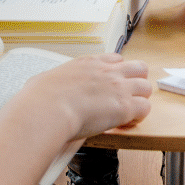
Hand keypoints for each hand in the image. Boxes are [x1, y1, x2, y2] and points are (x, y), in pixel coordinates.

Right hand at [21, 54, 151, 140]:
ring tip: (127, 114)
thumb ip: (50, 83)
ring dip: (139, 101)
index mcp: (89, 63)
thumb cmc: (40, 99)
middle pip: (139, 68)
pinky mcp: (125, 106)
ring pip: (146, 87)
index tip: (111, 86)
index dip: (117, 73)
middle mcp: (108, 72)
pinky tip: (125, 125)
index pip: (116, 59)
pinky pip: (145, 108)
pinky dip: (138, 118)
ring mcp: (119, 87)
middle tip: (126, 98)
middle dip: (137, 82)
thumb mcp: (44, 80)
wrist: (46, 109)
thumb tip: (38, 88)